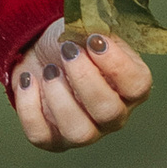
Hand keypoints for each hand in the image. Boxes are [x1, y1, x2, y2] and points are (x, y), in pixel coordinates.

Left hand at [7, 21, 151, 151]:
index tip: (93, 39)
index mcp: (128, 86)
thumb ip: (97, 30)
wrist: (38, 50)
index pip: (138, 85)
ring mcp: (84, 131)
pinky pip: (41, 135)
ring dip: (59, 97)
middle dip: (84, 78)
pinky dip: (29, 107)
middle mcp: (112, 115)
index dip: (116, 63)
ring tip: (48, 70)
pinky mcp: (53, 138)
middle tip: (67, 51)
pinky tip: (28, 80)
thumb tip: (95, 36)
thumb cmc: (71, 41)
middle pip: (109, 112)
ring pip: (79, 132)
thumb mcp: (87, 29)